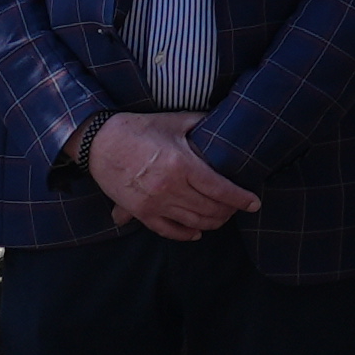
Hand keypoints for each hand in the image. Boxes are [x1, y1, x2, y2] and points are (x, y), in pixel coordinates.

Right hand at [84, 109, 260, 243]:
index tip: (254, 203)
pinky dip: (186, 234)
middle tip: (238, 208)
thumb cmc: (139, 129)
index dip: (241, 199)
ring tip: (222, 217)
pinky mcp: (140, 212)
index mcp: (182, 164)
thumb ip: (201, 123)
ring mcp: (154, 203)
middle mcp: (170, 188)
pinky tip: (197, 232)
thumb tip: (224, 120)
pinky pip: (168, 231)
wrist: (99, 143)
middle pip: (210, 209)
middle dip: (229, 211)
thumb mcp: (174, 121)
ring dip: (212, 223)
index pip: (220, 189)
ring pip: (193, 223)